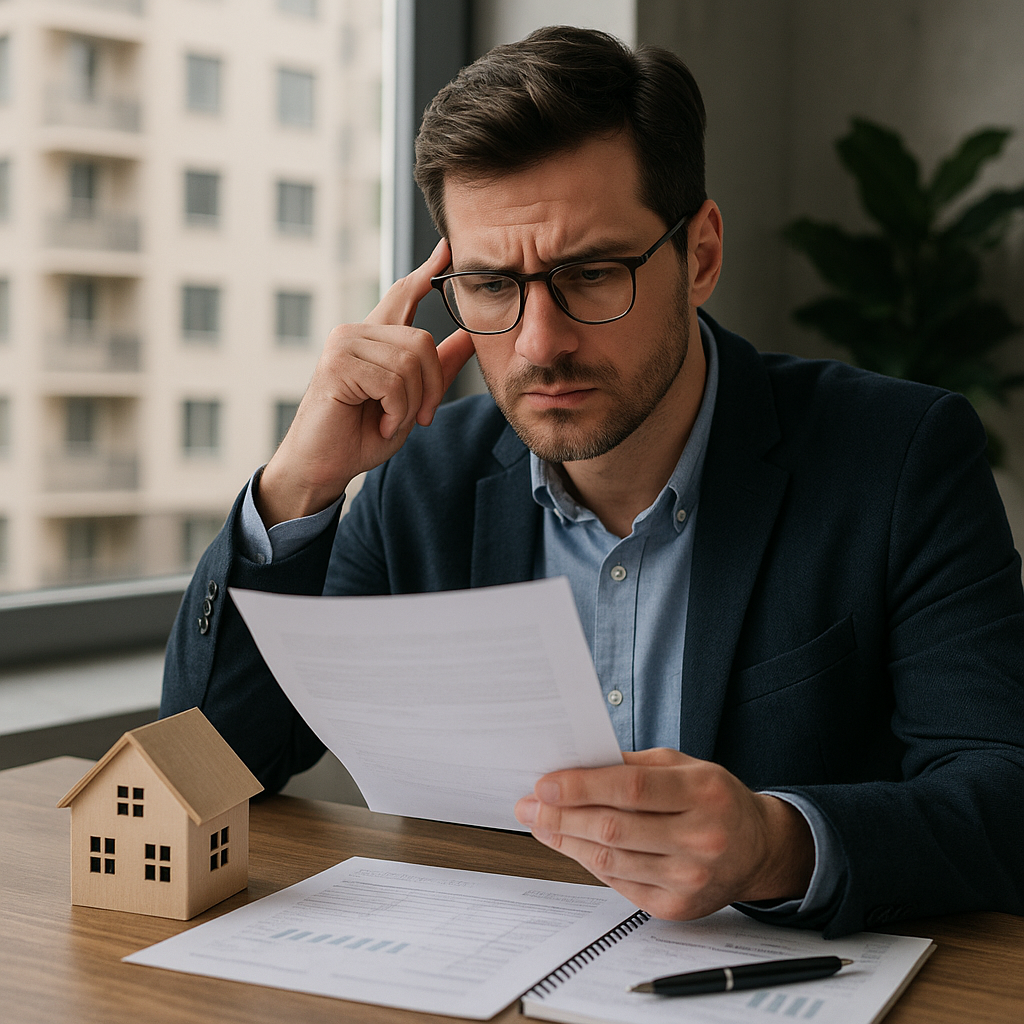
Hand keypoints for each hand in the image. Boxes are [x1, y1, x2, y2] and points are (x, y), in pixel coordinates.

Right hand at [257, 239, 475, 526]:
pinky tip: (380, 423)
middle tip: (417, 417)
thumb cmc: (360, 436)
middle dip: (431, 387)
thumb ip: (438, 367)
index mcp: (373, 339)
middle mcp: (355, 333)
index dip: (425, 273)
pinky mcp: (337, 364)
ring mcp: (343, 345)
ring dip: (411, 404)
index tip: (446, 249)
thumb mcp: (411, 400)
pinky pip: (393, 382)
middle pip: (421, 342)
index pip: (402, 296)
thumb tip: (469, 336)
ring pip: (410, 362)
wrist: (324, 467)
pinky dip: (397, 411)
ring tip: (390, 421)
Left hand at [514, 748, 814, 919]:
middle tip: (529, 804)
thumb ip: (633, 764)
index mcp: (704, 793)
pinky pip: (619, 883)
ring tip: (539, 822)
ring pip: (611, 859)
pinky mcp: (677, 906)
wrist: (758, 849)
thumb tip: (576, 765)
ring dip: (566, 840)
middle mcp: (701, 838)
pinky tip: (570, 844)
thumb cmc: (714, 798)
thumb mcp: (684, 766)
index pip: (632, 789)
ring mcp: (690, 878)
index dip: (583, 786)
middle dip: (562, 815)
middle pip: (615, 828)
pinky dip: (588, 862)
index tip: (546, 782)